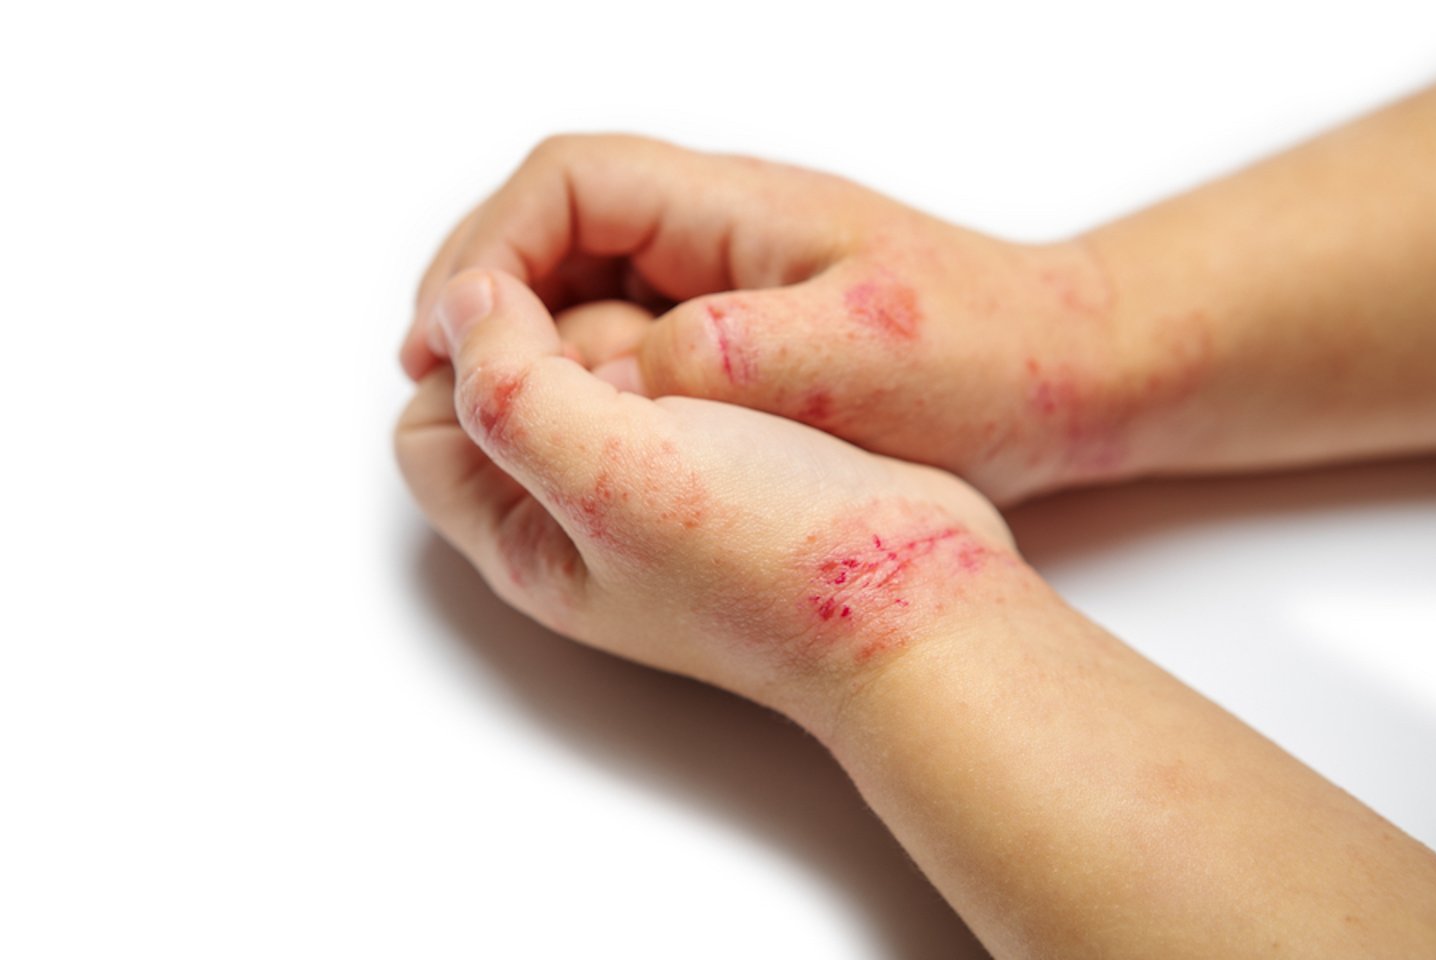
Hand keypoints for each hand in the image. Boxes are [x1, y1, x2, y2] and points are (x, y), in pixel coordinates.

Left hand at [395, 270, 1029, 729]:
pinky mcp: (718, 457)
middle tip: (642, 367)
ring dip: (635, 334)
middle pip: (507, 385)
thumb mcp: (611, 471)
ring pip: (594, 364)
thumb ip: (510, 386)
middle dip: (561, 341)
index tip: (537, 326)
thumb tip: (464, 304)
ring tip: (703, 378)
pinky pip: (669, 370)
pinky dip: (689, 347)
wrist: (915, 595)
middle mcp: (573, 518)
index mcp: (524, 538)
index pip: (425, 430)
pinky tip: (741, 368)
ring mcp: (649, 489)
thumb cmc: (769, 552)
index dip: (460, 360)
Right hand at [400, 136, 1206, 504]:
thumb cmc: (985, 355)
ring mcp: (729, 286)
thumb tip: (612, 368)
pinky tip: (576, 433)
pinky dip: (582, 377)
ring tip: (484, 411)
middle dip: (481, 292)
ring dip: (523, 338)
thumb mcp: (862, 357)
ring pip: (586, 286)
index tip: (449, 330)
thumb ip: (732, 350)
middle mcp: (720, 235)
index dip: (486, 249)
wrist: (1068, 378)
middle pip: (556, 228)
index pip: (569, 184)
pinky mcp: (746, 340)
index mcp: (736, 210)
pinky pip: (632, 340)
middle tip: (435, 375)